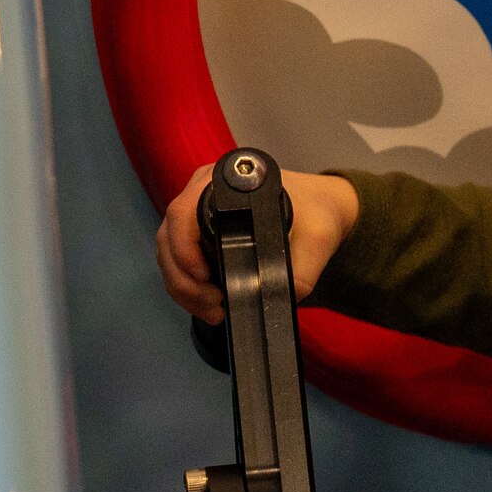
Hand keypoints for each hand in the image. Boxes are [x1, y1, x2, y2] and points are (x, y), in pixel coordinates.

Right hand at [155, 164, 360, 323]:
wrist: (322, 208)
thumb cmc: (318, 211)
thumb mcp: (319, 238)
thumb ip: (304, 269)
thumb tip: (282, 296)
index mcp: (225, 181)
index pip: (183, 212)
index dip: (184, 247)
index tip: (204, 277)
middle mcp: (202, 191)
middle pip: (169, 237)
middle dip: (183, 279)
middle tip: (213, 305)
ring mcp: (196, 211)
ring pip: (168, 253)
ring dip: (183, 287)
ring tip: (214, 311)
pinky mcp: (198, 232)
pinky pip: (178, 261)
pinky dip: (188, 287)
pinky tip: (209, 305)